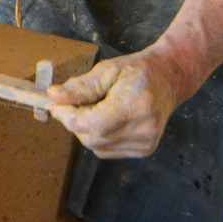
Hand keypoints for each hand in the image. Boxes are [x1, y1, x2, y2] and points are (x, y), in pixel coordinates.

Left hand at [41, 48, 199, 158]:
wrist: (169, 78)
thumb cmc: (137, 71)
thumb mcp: (107, 70)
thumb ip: (80, 87)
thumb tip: (53, 97)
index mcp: (134, 105)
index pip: (91, 123)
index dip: (68, 116)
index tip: (56, 105)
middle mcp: (143, 128)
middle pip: (91, 138)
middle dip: (76, 122)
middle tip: (74, 103)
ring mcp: (145, 143)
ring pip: (96, 147)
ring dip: (87, 130)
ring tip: (98, 108)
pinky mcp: (144, 150)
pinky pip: (106, 150)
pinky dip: (99, 137)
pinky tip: (109, 120)